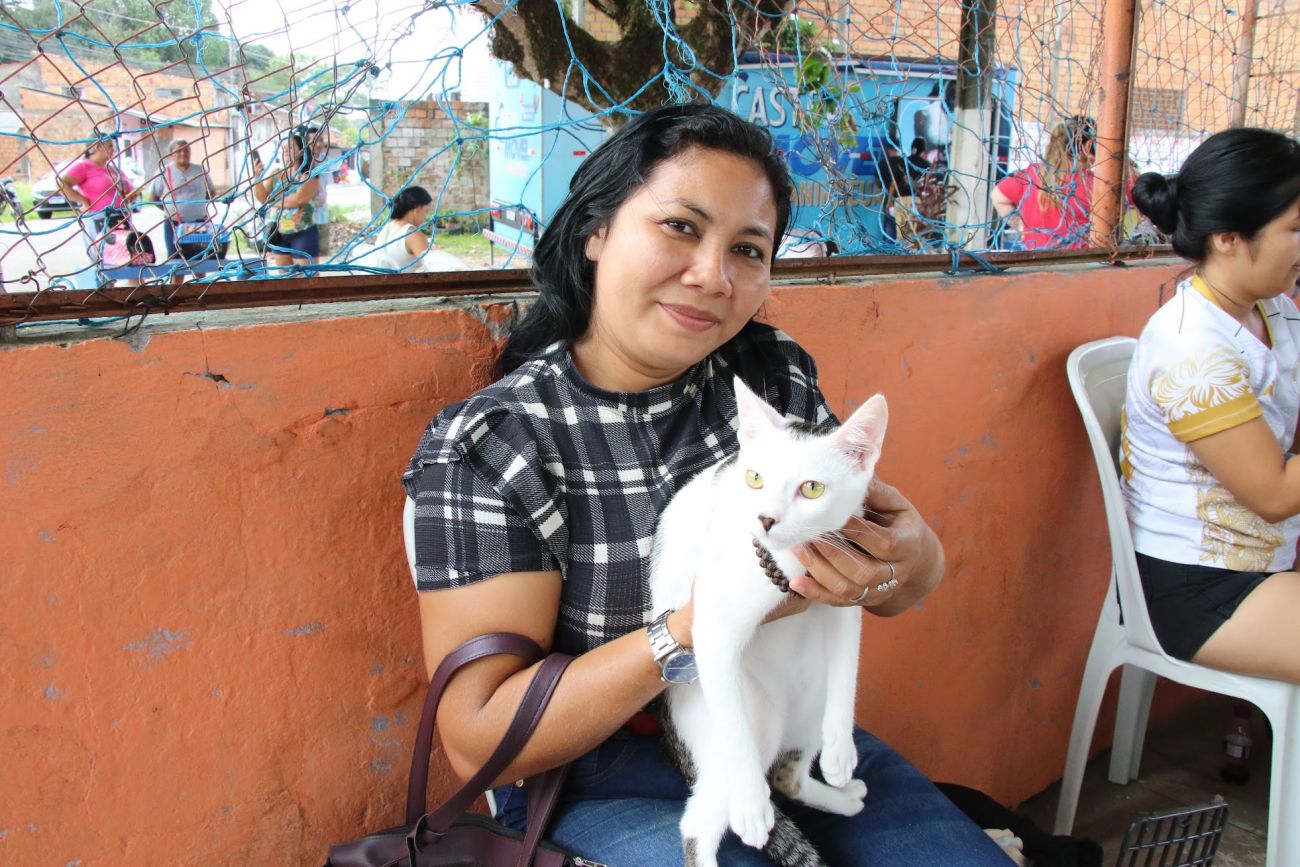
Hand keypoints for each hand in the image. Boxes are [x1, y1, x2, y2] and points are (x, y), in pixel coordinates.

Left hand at [790, 479, 943, 616]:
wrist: (915, 560)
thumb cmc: (900, 524)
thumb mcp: (898, 506)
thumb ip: (878, 493)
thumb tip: (854, 472)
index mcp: (908, 545)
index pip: (883, 543)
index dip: (857, 531)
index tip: (832, 516)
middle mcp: (896, 572)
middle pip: (863, 572)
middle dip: (832, 554)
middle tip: (807, 535)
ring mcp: (880, 590)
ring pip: (848, 589)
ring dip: (819, 570)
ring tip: (799, 549)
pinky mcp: (865, 599)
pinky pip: (838, 601)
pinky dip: (815, 593)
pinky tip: (796, 582)